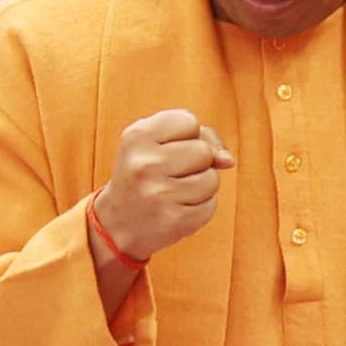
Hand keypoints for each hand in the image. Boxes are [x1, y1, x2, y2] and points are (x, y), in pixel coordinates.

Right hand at [94, 109, 235, 260]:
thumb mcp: (157, 143)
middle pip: (204, 151)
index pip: (189, 121)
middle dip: (197, 162)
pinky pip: (210, 206)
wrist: (117, 224)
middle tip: (170, 174)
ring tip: (174, 192)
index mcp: (137, 136)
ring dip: (201, 187)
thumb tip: (229, 161)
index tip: (167, 149)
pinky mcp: (173, 221)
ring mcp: (159, 194)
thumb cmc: (144, 175)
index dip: (187, 136)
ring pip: (212, 179)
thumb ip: (199, 137)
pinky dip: (200, 208)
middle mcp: (145, 164)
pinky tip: (177, 209)